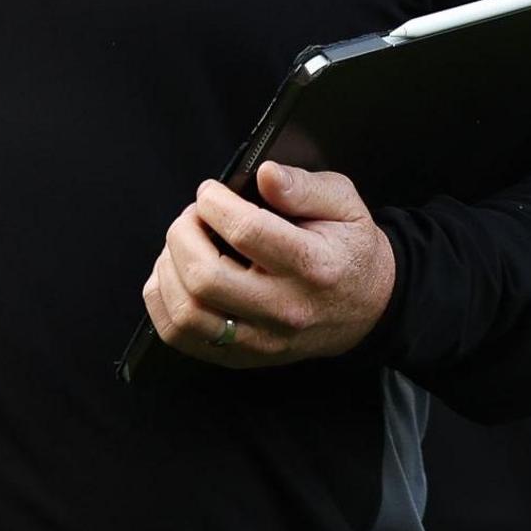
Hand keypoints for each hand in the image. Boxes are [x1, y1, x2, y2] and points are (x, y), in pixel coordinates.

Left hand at [140, 160, 397, 368]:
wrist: (367, 308)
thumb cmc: (348, 249)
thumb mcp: (344, 203)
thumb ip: (303, 186)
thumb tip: (264, 174)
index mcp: (313, 265)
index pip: (246, 232)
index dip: (214, 203)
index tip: (211, 192)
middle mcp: (285, 308)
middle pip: (206, 277)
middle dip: (182, 235)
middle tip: (191, 218)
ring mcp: (261, 339)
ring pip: (187, 313)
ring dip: (168, 270)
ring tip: (182, 245)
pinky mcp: (242, 356)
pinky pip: (182, 337)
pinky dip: (162, 303)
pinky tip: (173, 276)